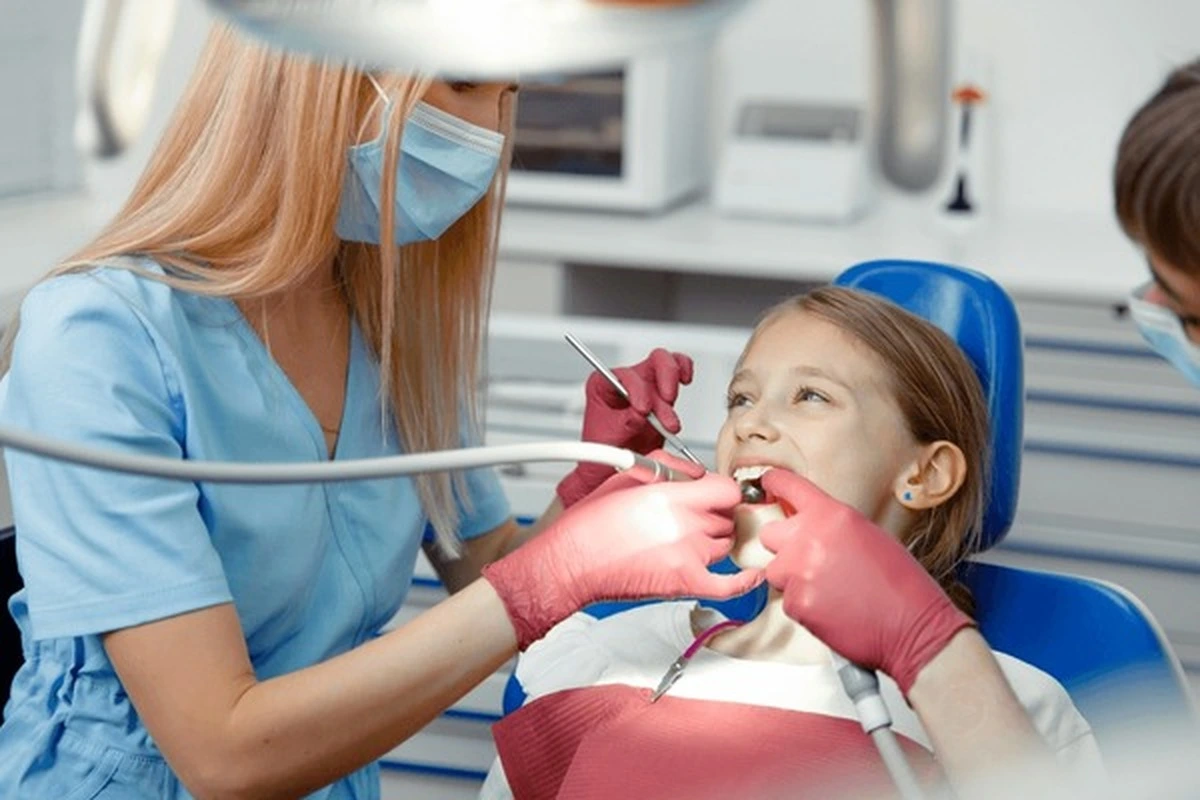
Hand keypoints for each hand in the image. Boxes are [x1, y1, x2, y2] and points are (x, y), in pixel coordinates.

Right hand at [483, 468, 762, 648]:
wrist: (571, 564)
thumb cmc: (590, 524)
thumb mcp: (626, 477)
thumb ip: (667, 467)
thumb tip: (694, 472)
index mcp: (671, 497)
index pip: (727, 490)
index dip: (721, 489)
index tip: (713, 493)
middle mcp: (686, 526)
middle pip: (727, 516)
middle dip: (714, 513)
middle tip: (694, 515)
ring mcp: (689, 557)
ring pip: (726, 543)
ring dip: (715, 539)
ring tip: (691, 539)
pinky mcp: (686, 584)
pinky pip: (731, 586)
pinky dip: (745, 581)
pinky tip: (752, 574)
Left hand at [557, 349, 693, 507]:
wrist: (609, 470)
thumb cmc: (602, 451)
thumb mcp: (610, 438)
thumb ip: (626, 422)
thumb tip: (644, 414)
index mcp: (603, 385)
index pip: (625, 375)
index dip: (637, 390)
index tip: (642, 410)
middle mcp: (625, 381)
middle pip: (653, 361)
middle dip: (665, 378)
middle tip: (667, 400)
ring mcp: (645, 386)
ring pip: (667, 365)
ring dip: (673, 388)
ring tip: (670, 419)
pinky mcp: (660, 396)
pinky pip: (677, 371)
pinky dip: (684, 373)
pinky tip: (685, 381)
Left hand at [758, 469, 973, 694]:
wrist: (913, 626)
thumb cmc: (901, 583)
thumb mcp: (868, 535)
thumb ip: (831, 525)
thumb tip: (809, 522)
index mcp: (831, 515)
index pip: (788, 486)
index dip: (774, 484)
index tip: (767, 484)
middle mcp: (810, 538)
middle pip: (769, 534)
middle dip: (784, 546)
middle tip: (809, 561)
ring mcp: (799, 572)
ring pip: (775, 570)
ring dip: (791, 578)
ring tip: (826, 589)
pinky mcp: (797, 603)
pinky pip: (787, 599)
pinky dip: (803, 605)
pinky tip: (830, 608)